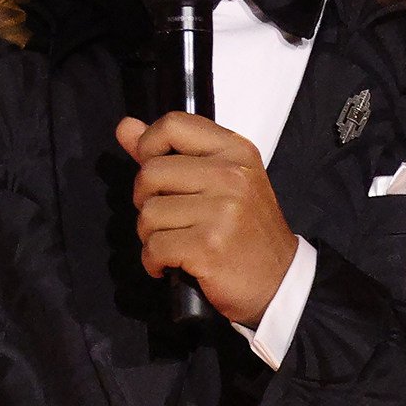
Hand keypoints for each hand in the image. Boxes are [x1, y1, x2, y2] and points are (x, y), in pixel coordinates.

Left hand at [115, 113, 296, 325]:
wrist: (279, 281)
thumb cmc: (248, 231)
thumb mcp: (221, 181)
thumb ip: (171, 152)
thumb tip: (126, 128)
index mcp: (235, 151)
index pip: (172, 125)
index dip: (148, 145)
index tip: (153, 168)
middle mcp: (231, 176)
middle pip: (151, 172)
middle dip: (147, 201)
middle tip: (167, 218)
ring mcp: (221, 211)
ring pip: (148, 213)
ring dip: (151, 236)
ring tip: (175, 242)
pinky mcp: (208, 246)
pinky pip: (154, 247)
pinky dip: (154, 261)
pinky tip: (173, 264)